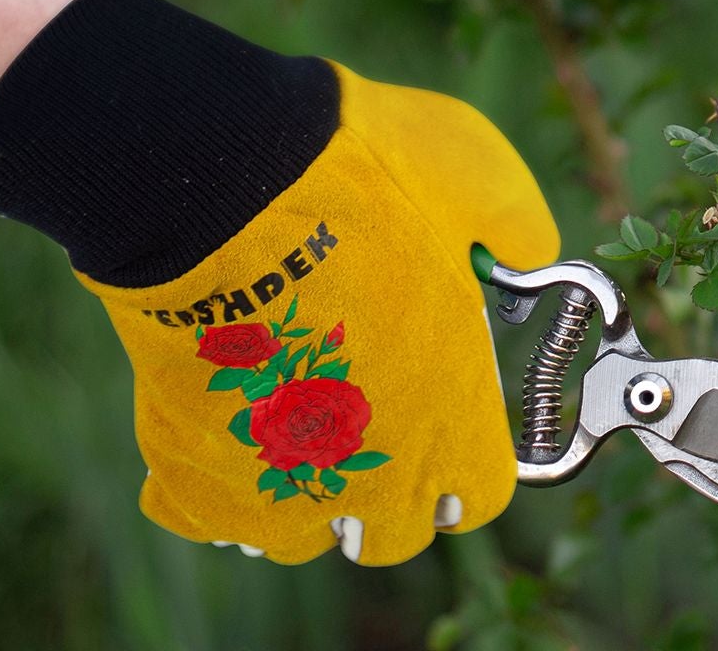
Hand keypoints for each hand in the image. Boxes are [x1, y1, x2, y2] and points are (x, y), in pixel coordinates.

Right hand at [0, 0, 557, 563]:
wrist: (226, 178)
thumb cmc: (365, 178)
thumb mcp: (483, 184)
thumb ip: (516, 235)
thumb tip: (526, 257)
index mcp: (451, 423)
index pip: (478, 496)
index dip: (466, 461)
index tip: (447, 422)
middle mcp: (371, 477)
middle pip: (390, 535)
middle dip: (389, 491)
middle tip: (369, 418)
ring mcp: (277, 488)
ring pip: (298, 538)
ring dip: (303, 494)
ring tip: (295, 426)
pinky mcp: (191, 474)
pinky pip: (209, 516)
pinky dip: (216, 485)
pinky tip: (226, 426)